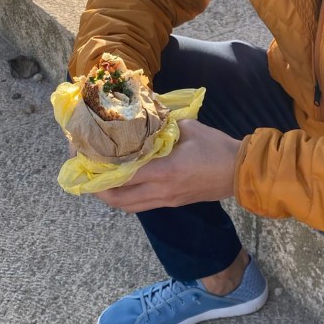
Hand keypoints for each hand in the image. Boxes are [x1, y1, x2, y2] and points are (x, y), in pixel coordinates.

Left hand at [94, 120, 240, 213]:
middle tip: (84, 172)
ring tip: (99, 179)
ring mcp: (167, 201)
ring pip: (128, 207)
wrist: (240, 172)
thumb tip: (144, 116)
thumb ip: (163, 124)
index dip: (97, 170)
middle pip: (118, 200)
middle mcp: (161, 191)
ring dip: (110, 196)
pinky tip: (123, 182)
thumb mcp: (189, 128)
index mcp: (164, 171)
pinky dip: (127, 196)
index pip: (121, 177)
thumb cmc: (217, 148)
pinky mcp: (172, 203)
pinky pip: (141, 204)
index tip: (82, 157)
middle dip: (96, 190)